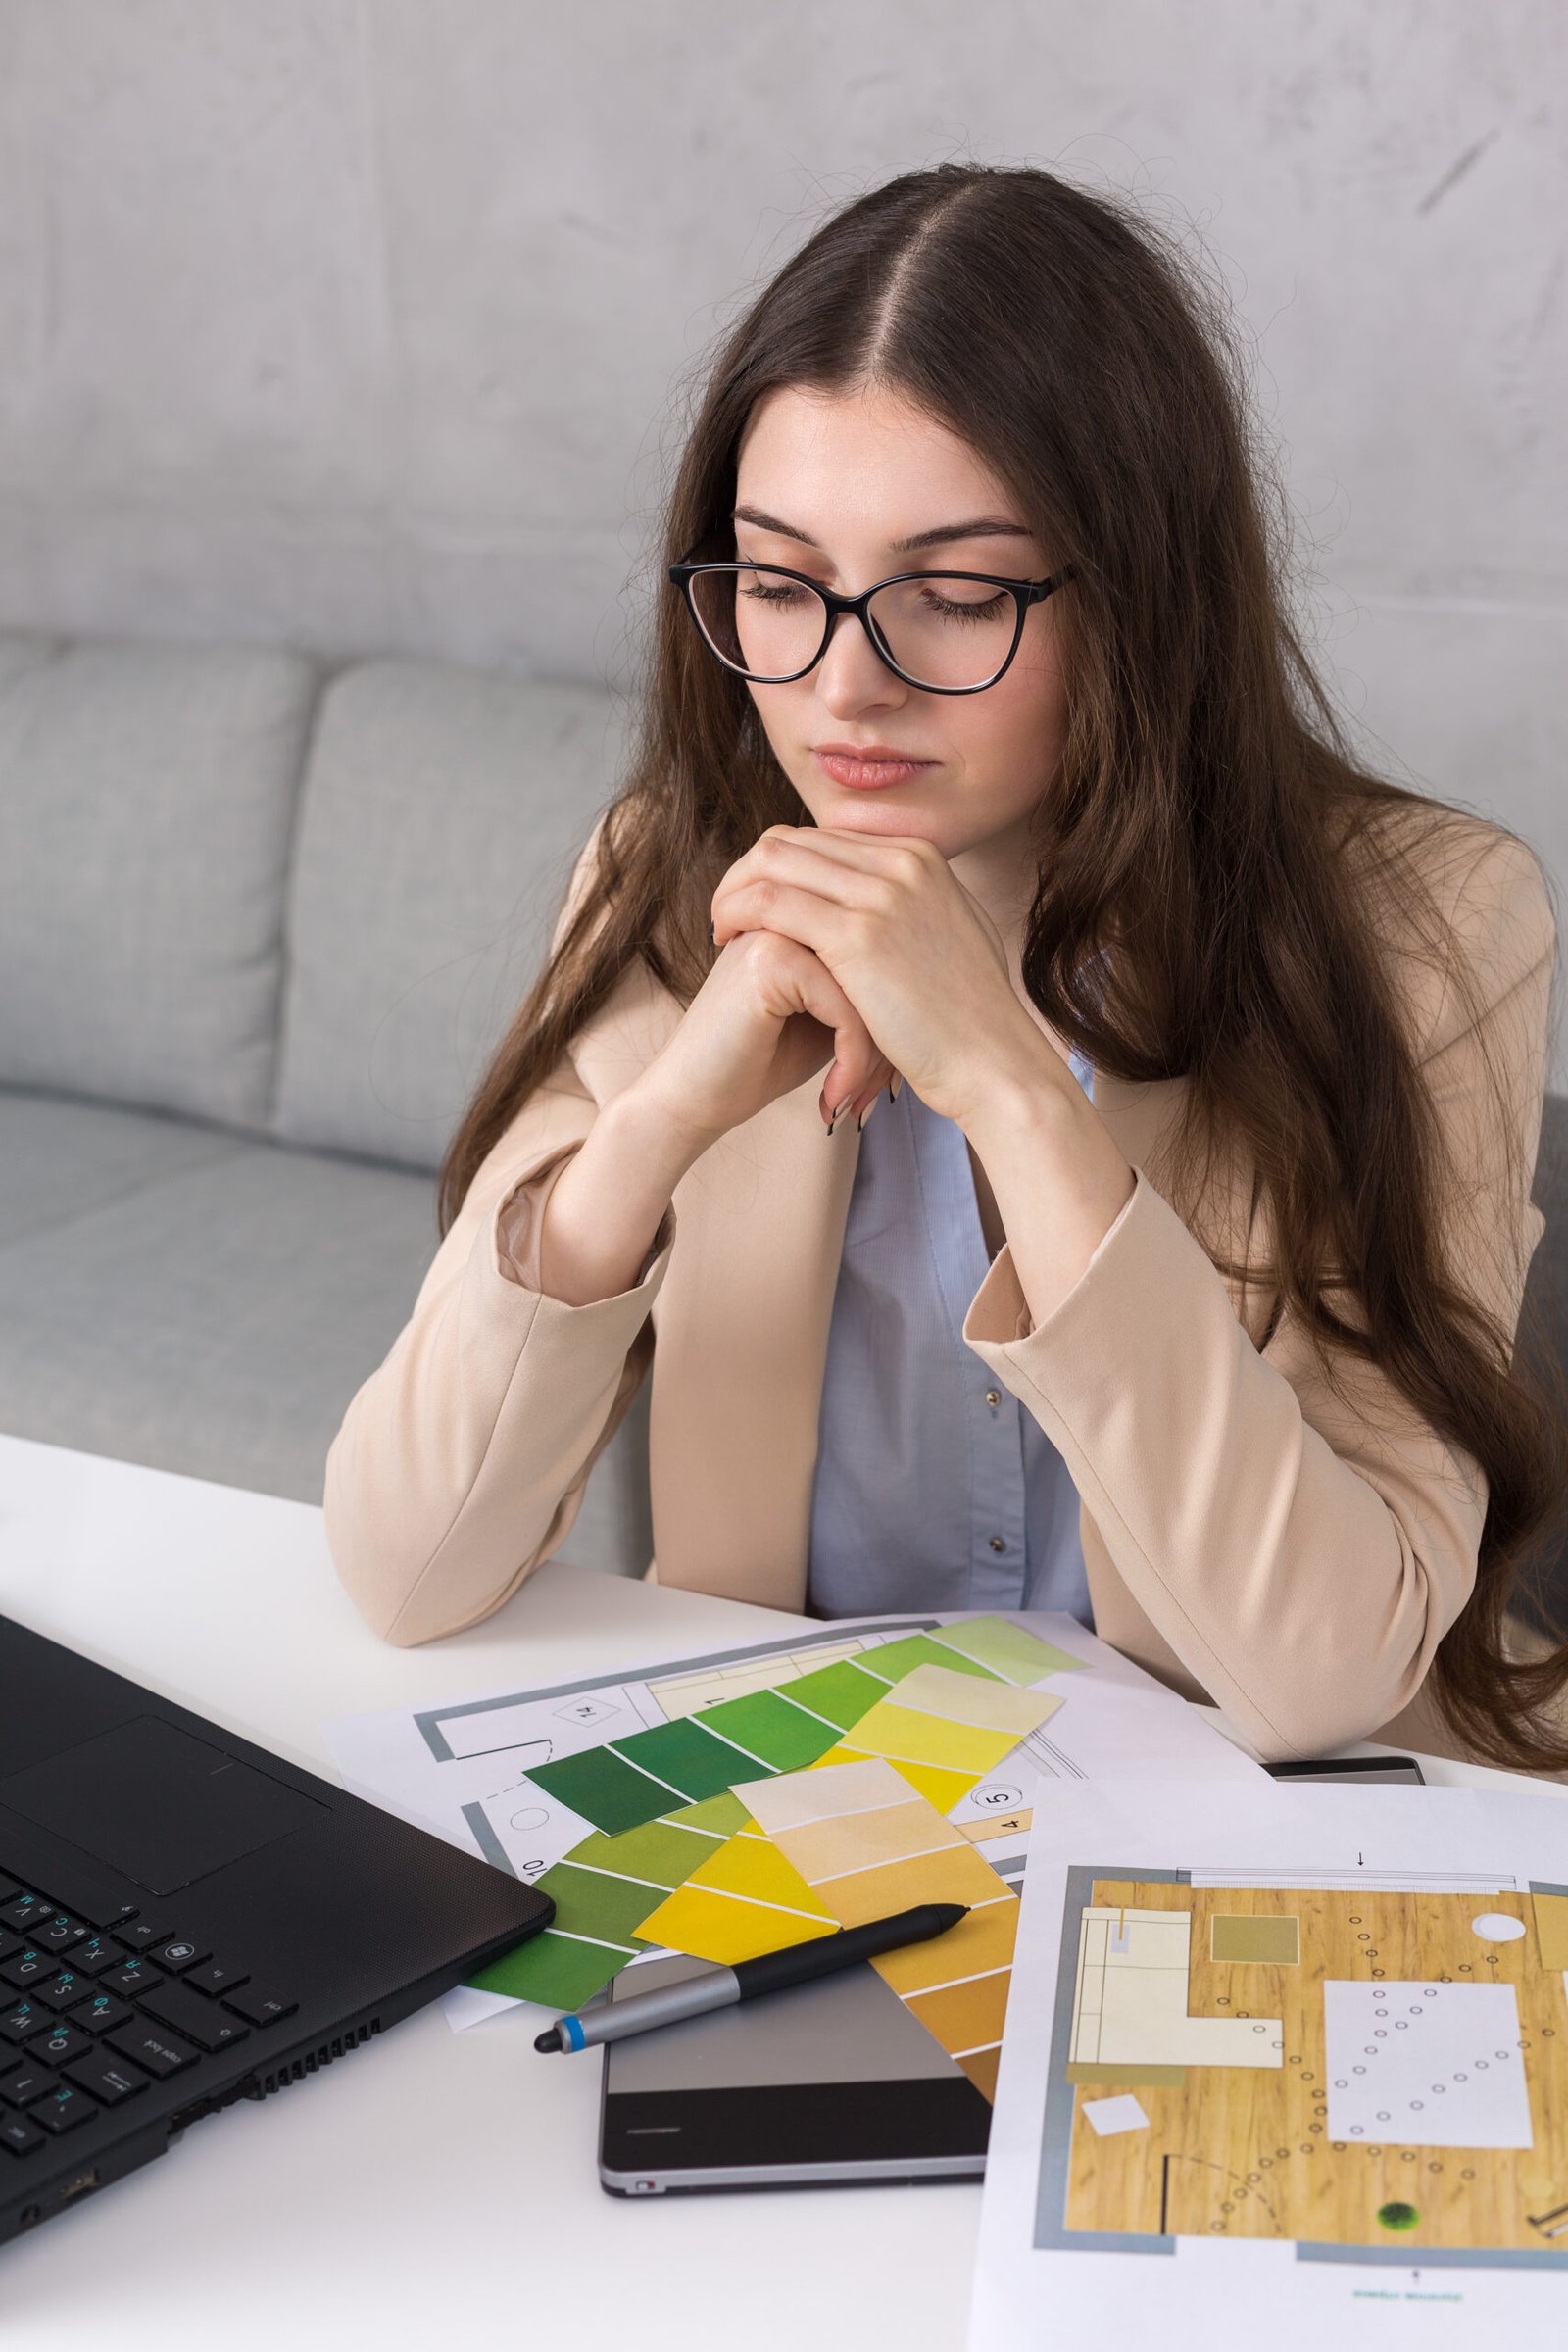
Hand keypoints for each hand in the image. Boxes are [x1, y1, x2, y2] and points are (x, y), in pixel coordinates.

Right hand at [633, 917, 898, 1147]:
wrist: (696, 1098)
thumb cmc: (764, 1059)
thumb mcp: (829, 1011)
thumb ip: (867, 979)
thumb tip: (933, 981)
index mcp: (807, 907)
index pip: (885, 943)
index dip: (894, 1011)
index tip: (883, 1070)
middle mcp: (792, 905)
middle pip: (885, 960)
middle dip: (893, 1031)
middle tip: (877, 1089)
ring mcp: (778, 926)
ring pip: (873, 983)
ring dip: (876, 1051)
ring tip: (860, 1095)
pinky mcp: (769, 960)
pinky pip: (848, 1007)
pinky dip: (854, 1060)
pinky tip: (833, 1099)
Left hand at [710, 824, 1048, 1129]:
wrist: (995, 1064)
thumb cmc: (971, 1020)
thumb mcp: (950, 935)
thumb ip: (915, 906)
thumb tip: (880, 899)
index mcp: (921, 856)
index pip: (823, 838)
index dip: (781, 868)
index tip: (759, 904)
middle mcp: (901, 861)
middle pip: (792, 840)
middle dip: (747, 874)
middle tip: (727, 915)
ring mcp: (881, 893)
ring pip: (772, 860)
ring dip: (733, 891)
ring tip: (721, 931)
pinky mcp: (858, 935)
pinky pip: (771, 902)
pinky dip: (737, 914)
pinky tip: (728, 944)